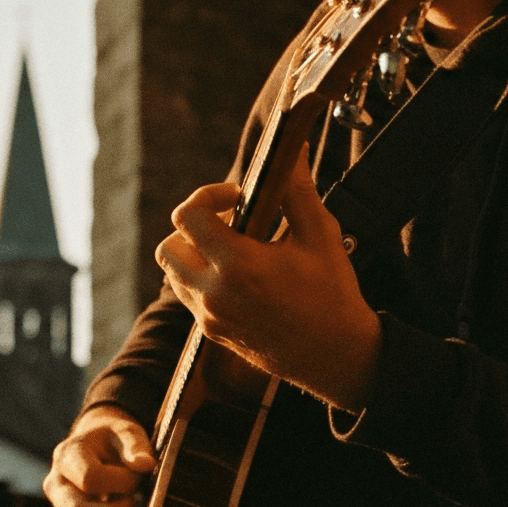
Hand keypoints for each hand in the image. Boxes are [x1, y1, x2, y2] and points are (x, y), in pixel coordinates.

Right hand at [43, 405, 156, 506]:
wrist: (96, 447)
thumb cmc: (113, 439)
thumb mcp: (126, 432)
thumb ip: (136, 446)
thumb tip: (146, 465)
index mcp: (67, 455)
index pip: (90, 478)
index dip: (121, 482)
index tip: (138, 476)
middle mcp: (56, 483)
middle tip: (135, 499)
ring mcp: (60, 504)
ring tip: (129, 503)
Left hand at [155, 146, 381, 410]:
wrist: (339, 357)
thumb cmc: (333, 295)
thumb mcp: (320, 235)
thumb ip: (297, 189)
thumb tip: (292, 149)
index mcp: (238, 266)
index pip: (187, 216)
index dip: (208, 195)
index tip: (237, 197)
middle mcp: (214, 294)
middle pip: (168, 245)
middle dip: (193, 227)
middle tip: (231, 223)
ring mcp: (210, 317)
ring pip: (174, 272)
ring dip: (194, 254)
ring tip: (234, 249)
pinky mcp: (213, 333)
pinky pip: (188, 297)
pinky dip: (201, 279)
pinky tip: (237, 276)